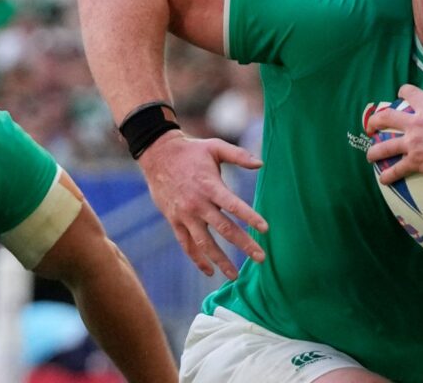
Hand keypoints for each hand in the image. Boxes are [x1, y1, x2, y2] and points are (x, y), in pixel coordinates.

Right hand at [138, 131, 267, 278]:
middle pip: (224, 229)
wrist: (157, 155)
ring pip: (204, 243)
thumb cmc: (191, 151)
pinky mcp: (174, 221)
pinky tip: (209, 271)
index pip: (234, 206)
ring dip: (221, 260)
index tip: (265, 229)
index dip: (250, 217)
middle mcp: (198, 204)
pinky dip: (197, 259)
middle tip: (261, 258)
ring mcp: (185, 215)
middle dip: (244, 244)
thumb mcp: (215, 147)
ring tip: (236, 275)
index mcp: (210, 186)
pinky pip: (186, 245)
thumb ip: (239, 155)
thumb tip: (261, 164)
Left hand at [365, 85, 422, 184]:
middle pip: (386, 117)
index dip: (402, 92)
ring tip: (370, 156)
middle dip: (374, 121)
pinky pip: (396, 169)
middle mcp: (417, 124)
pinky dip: (388, 176)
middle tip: (371, 127)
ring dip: (374, 152)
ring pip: (385, 146)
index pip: (410, 93)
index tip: (398, 96)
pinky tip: (383, 180)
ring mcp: (414, 143)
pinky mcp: (416, 161)